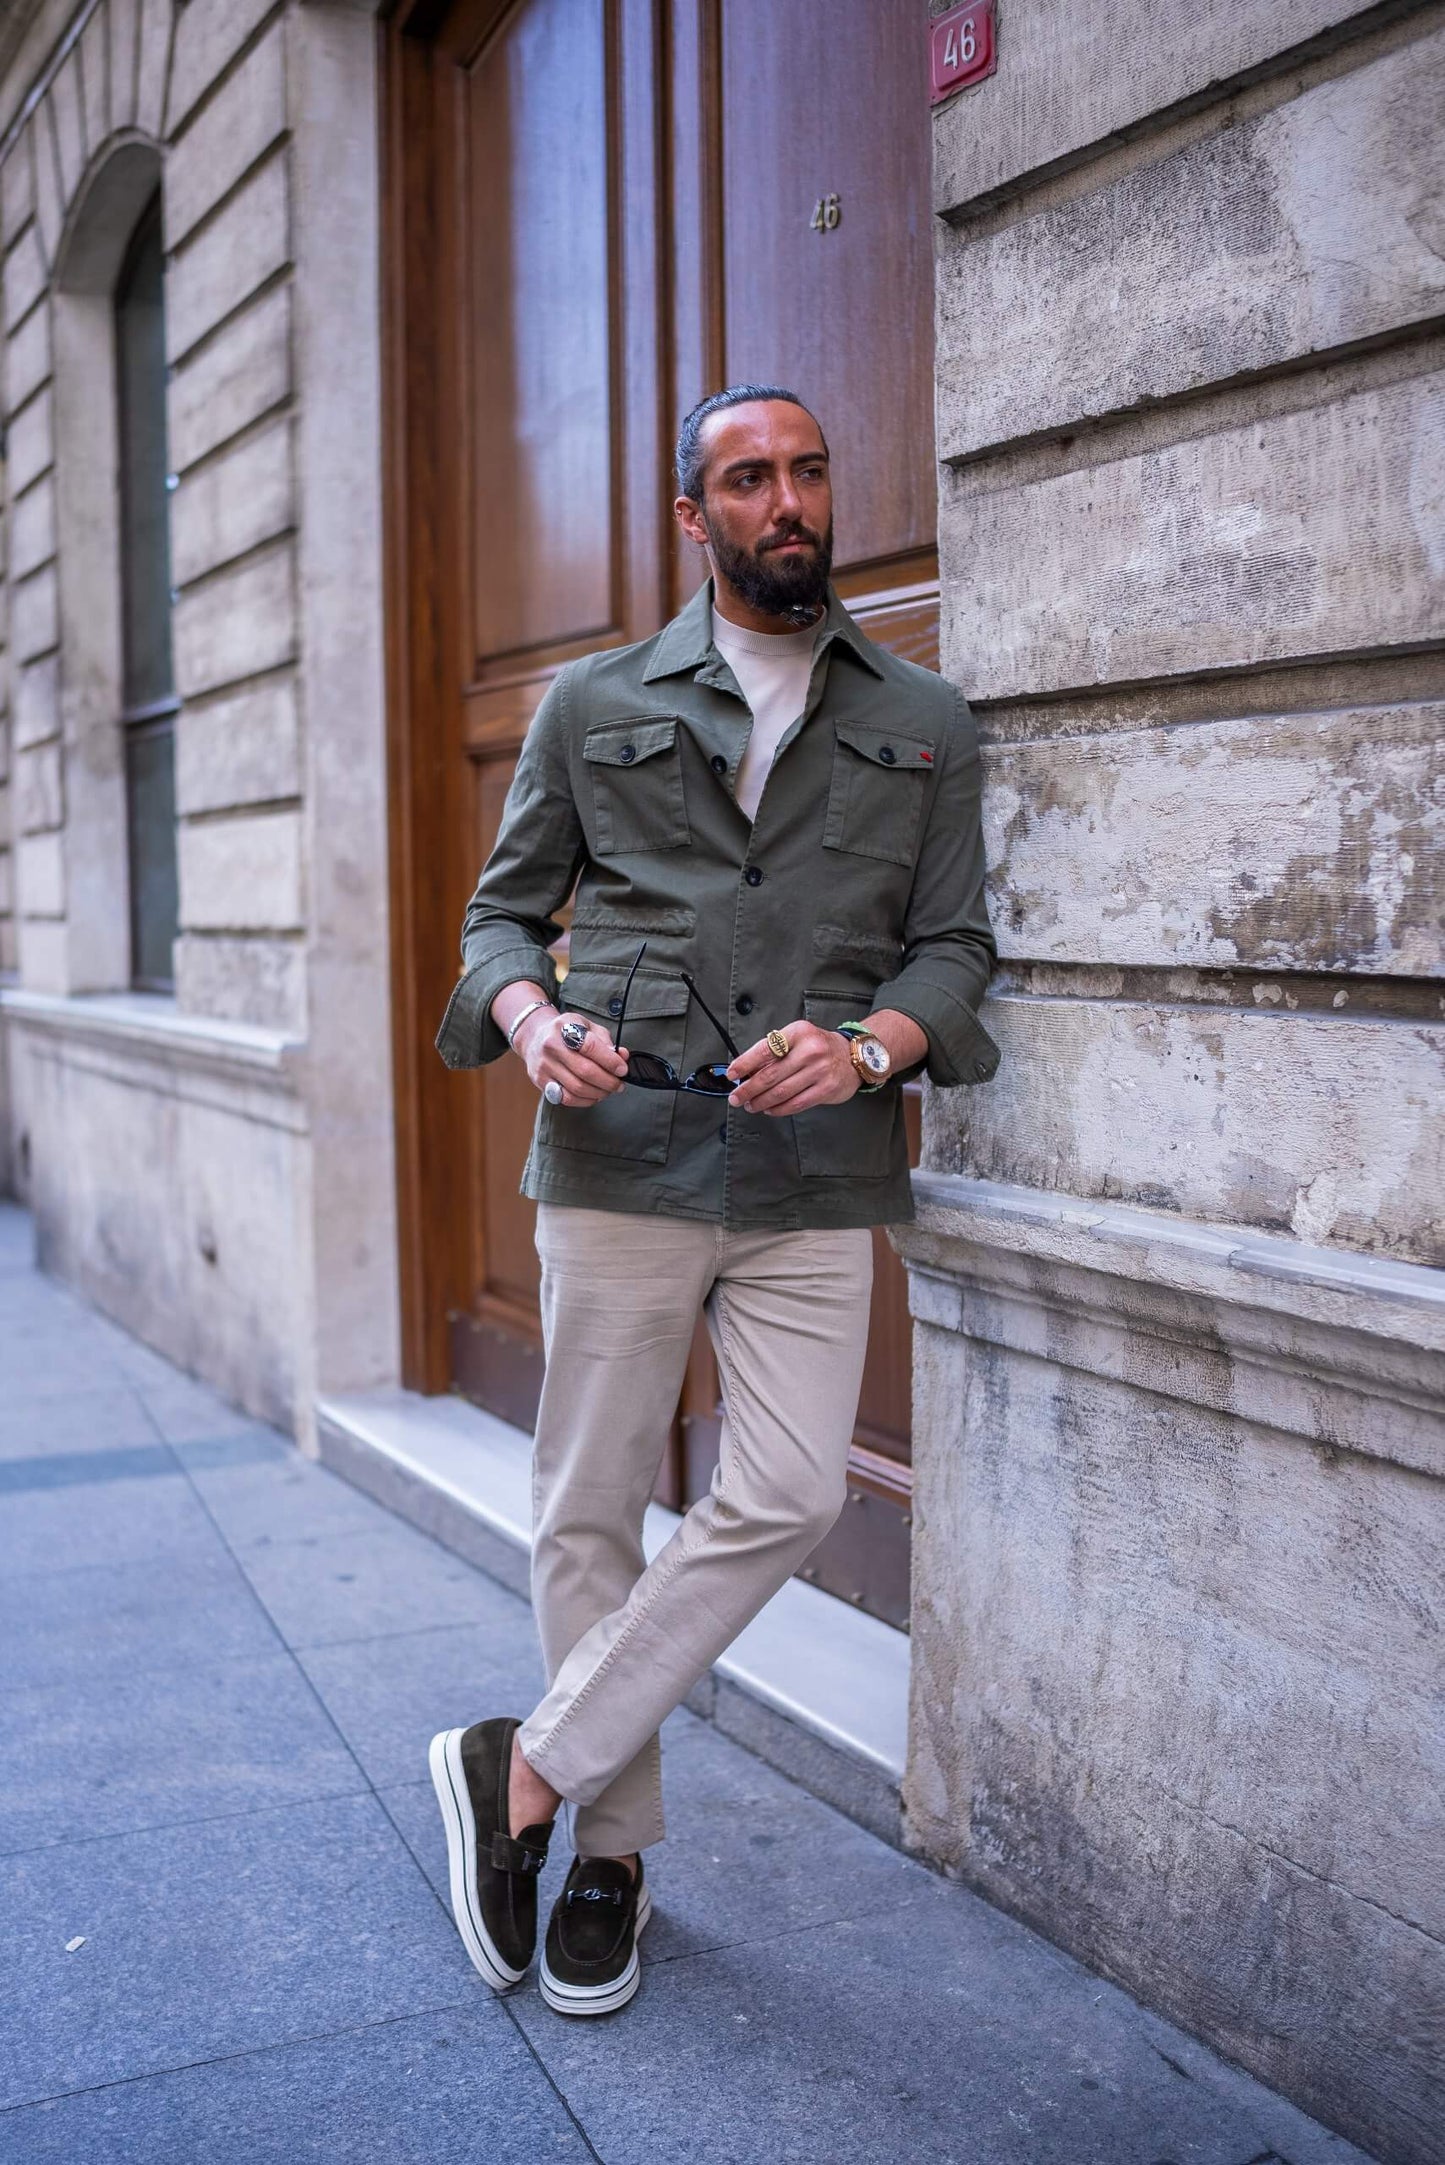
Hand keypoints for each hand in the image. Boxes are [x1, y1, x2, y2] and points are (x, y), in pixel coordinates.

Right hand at [515, 1007, 628, 1107]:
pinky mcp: (541, 1081)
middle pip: (585, 1071)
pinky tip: (593, 1095)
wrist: (534, 1037)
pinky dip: (584, 1101)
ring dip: (598, 1093)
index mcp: (565, 1028)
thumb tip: (622, 1057)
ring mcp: (544, 1065)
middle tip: (618, 1084)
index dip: (610, 1061)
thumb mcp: (586, 1026)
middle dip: (608, 1081)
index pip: (591, 1047)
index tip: (622, 1069)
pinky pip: (566, 1098)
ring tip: (608, 1090)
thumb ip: (605, 1041)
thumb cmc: (566, 1032)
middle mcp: (552, 1046)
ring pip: (576, 1088)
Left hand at [726, 1022, 858, 1115]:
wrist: (854, 1056)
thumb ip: (774, 1051)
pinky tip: (769, 1109)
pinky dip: (778, 1109)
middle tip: (736, 1097)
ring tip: (750, 1105)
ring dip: (761, 1101)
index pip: (764, 1050)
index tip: (732, 1074)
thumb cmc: (819, 1047)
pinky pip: (796, 1103)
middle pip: (770, 1075)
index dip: (744, 1064)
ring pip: (781, 1092)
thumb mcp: (797, 1038)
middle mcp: (810, 1050)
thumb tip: (746, 1072)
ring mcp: (819, 1071)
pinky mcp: (826, 1089)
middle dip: (748, 1089)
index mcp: (798, 1032)